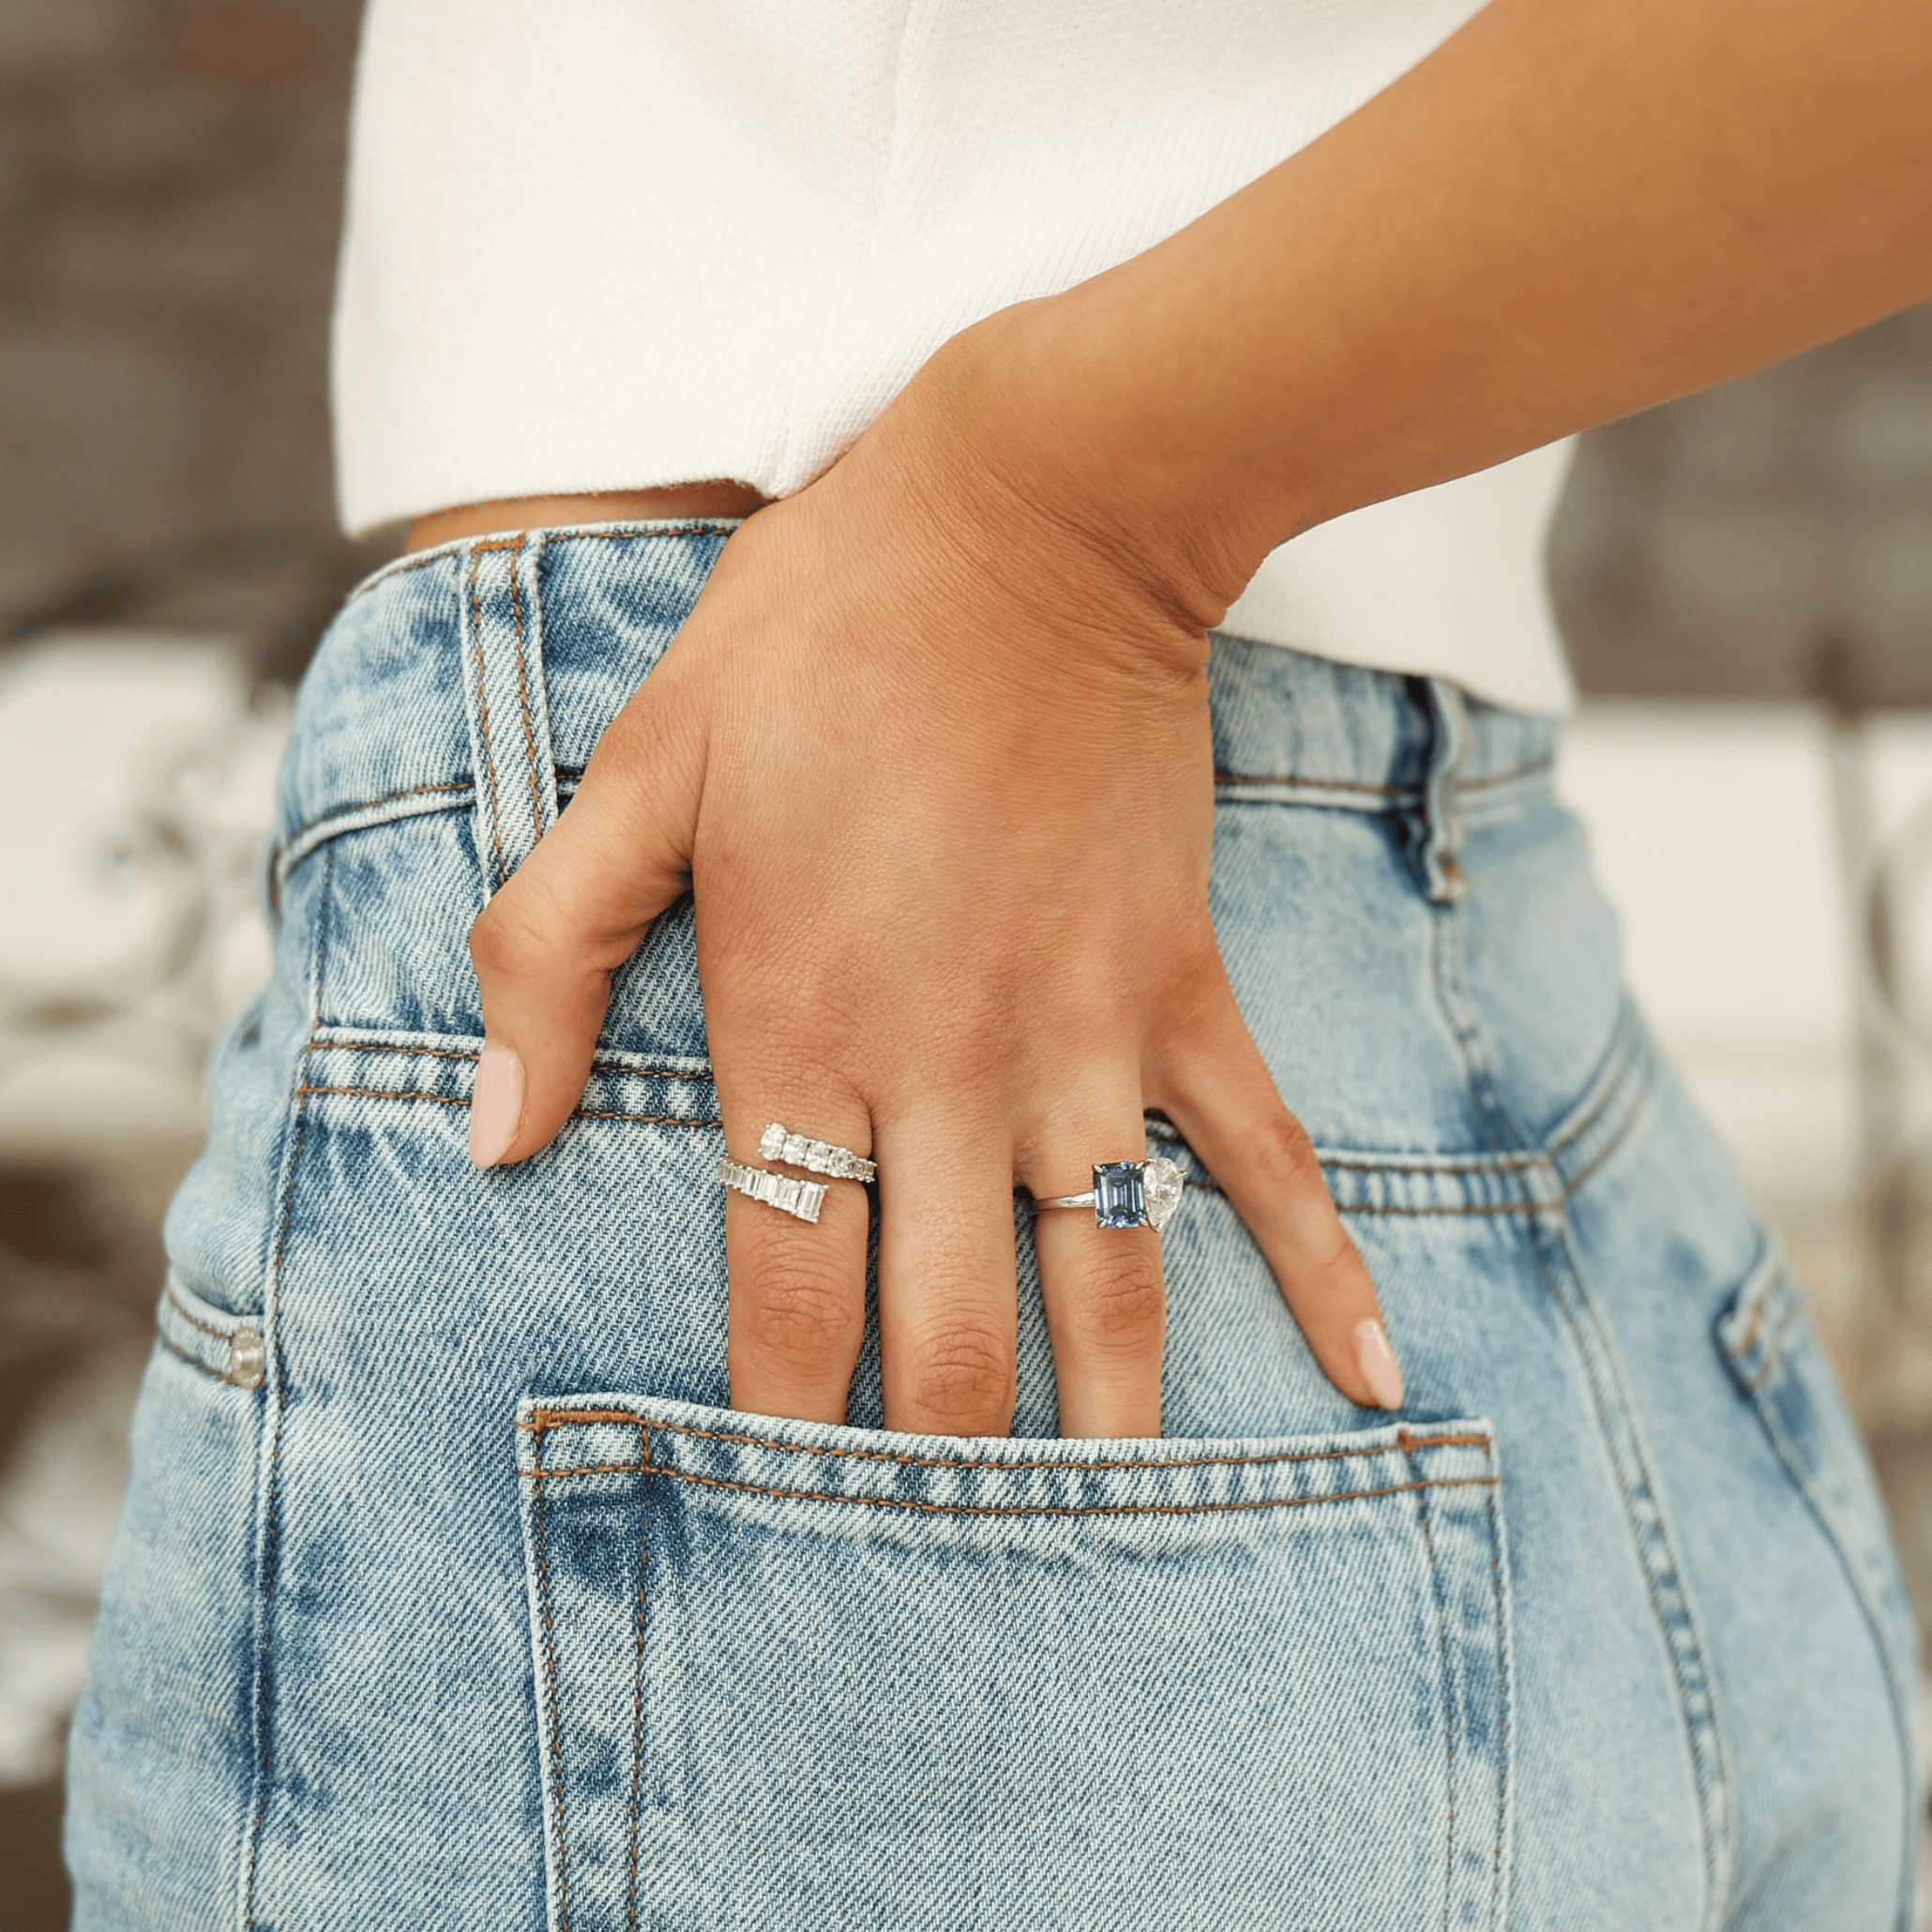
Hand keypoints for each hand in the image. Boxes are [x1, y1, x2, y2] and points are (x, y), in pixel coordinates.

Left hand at [464, 312, 1402, 1436]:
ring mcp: (1083, 1039)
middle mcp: (949, 1070)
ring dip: (1106, 1426)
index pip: (786, 1290)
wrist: (1030, 521)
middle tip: (929, 1576)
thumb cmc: (816, 637)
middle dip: (935, 1468)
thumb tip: (495, 1136)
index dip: (776, 1421)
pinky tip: (1369, 1379)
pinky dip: (1322, 1266)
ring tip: (1112, 1546)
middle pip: (950, 1332)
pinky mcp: (1180, 989)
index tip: (767, 1516)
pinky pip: (1265, 1153)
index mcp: (804, 1030)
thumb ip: (552, 955)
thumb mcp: (641, 771)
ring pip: (1107, 1282)